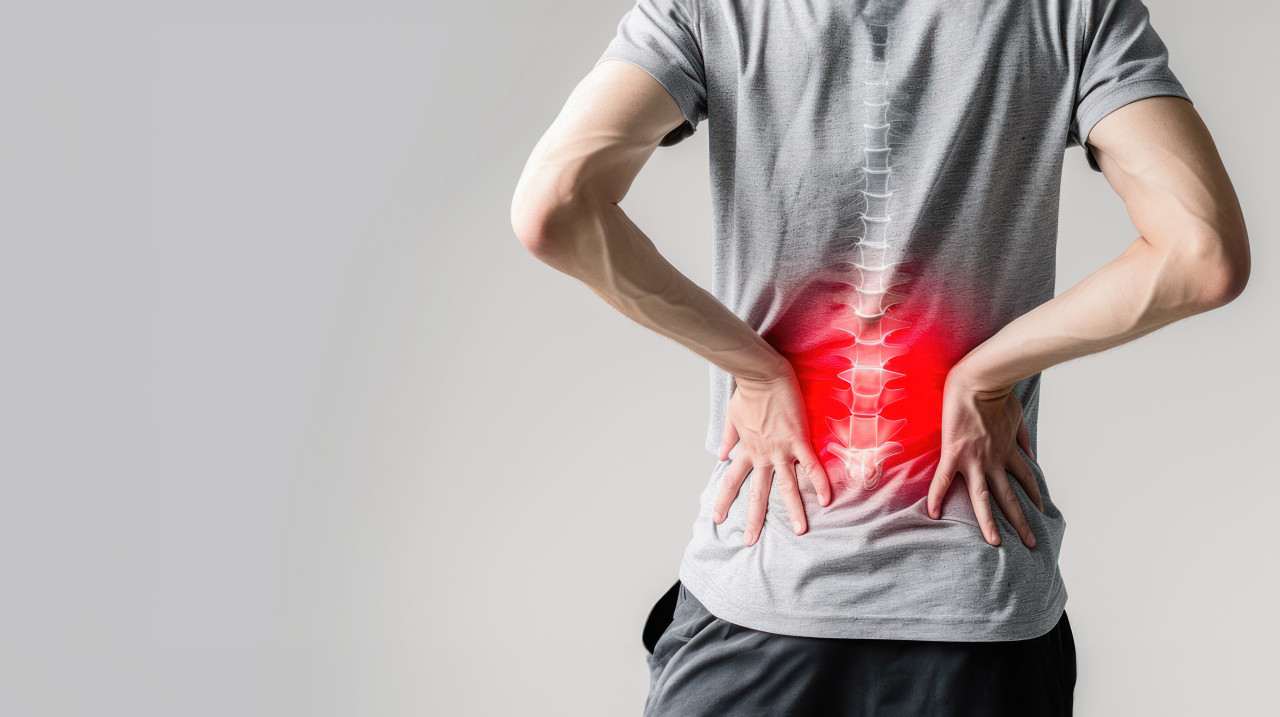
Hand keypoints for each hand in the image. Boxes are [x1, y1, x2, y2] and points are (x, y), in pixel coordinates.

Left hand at [712, 365, 832, 545]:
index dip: (724, 500)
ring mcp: (780, 449)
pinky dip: (820, 482)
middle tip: (750, 542)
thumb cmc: (747, 392)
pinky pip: (811, 466)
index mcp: (746, 450)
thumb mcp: (731, 417)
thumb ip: (727, 438)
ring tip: (799, 531)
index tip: (718, 518)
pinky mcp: (798, 440)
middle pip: (756, 492)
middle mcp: (762, 455)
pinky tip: (827, 500)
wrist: (761, 375)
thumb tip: (719, 454)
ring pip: (787, 486)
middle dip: (754, 519)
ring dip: (793, 510)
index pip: (731, 480)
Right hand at [927, 371, 1044, 547]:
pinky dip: (938, 496)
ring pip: (983, 498)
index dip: (1035, 494)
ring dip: (989, 522)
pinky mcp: (954, 453)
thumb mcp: (1018, 416)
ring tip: (994, 543)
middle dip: (1021, 522)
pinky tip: (934, 514)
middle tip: (1031, 543)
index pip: (1026, 478)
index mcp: (1009, 451)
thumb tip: (1032, 452)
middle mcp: (994, 461)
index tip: (1041, 510)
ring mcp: (975, 460)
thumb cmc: (998, 394)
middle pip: (1010, 497)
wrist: (980, 382)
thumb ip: (1023, 436)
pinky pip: (944, 479)